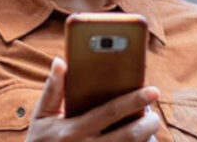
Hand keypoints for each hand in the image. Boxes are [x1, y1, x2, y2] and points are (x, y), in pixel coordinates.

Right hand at [26, 57, 159, 140]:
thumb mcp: (41, 117)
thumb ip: (52, 90)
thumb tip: (60, 62)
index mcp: (72, 130)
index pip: (109, 112)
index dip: (133, 100)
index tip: (153, 90)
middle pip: (127, 136)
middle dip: (147, 124)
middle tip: (155, 114)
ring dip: (145, 140)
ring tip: (149, 127)